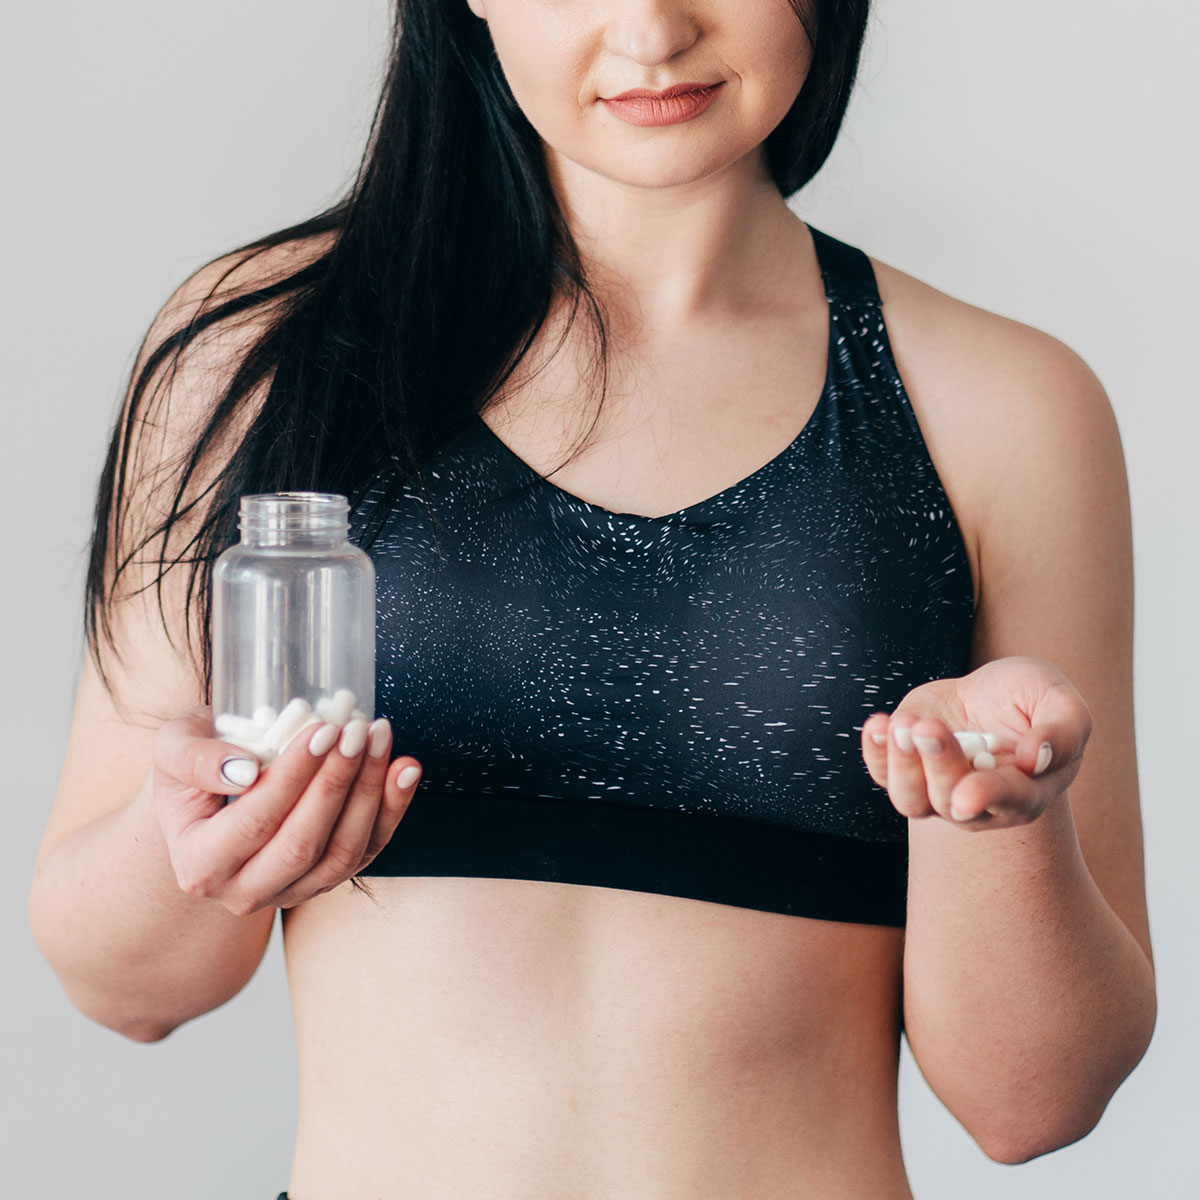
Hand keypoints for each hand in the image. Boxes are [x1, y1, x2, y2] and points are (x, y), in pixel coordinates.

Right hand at [150, 705, 421, 913]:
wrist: (205, 806)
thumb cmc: (191, 770)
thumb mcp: (171, 751)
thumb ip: (195, 757)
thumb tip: (245, 768)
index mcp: (200, 864)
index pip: (256, 820)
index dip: (294, 776)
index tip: (322, 729)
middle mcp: (244, 890)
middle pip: (303, 844)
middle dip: (336, 782)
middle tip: (356, 730)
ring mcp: (291, 892)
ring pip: (342, 853)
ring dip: (370, 793)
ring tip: (380, 738)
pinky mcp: (327, 880)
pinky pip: (368, 850)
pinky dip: (393, 809)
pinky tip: (404, 768)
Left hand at [860, 655, 1091, 829]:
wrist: (992, 695)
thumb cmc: (1034, 701)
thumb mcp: (1062, 703)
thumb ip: (1063, 732)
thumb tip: (1036, 759)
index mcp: (1027, 791)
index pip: (1007, 802)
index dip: (985, 797)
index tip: (965, 794)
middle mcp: (978, 802)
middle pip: (949, 800)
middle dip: (937, 764)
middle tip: (929, 728)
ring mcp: (937, 790)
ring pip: (910, 799)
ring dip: (901, 764)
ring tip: (902, 725)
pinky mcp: (908, 767)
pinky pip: (882, 773)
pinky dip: (874, 752)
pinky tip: (878, 724)